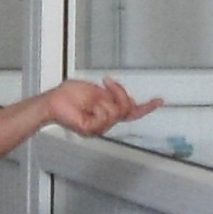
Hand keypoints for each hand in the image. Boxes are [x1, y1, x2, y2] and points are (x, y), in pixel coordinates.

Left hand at [38, 76, 162, 135]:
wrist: (52, 101)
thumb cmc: (68, 96)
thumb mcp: (97, 91)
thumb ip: (114, 96)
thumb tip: (130, 101)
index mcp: (107, 112)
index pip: (131, 112)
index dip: (146, 107)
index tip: (159, 100)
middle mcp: (105, 121)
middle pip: (126, 108)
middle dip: (119, 93)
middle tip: (106, 84)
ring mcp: (98, 127)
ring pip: (116, 112)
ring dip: (105, 99)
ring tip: (92, 98)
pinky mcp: (90, 129)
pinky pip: (104, 116)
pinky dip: (98, 107)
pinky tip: (90, 106)